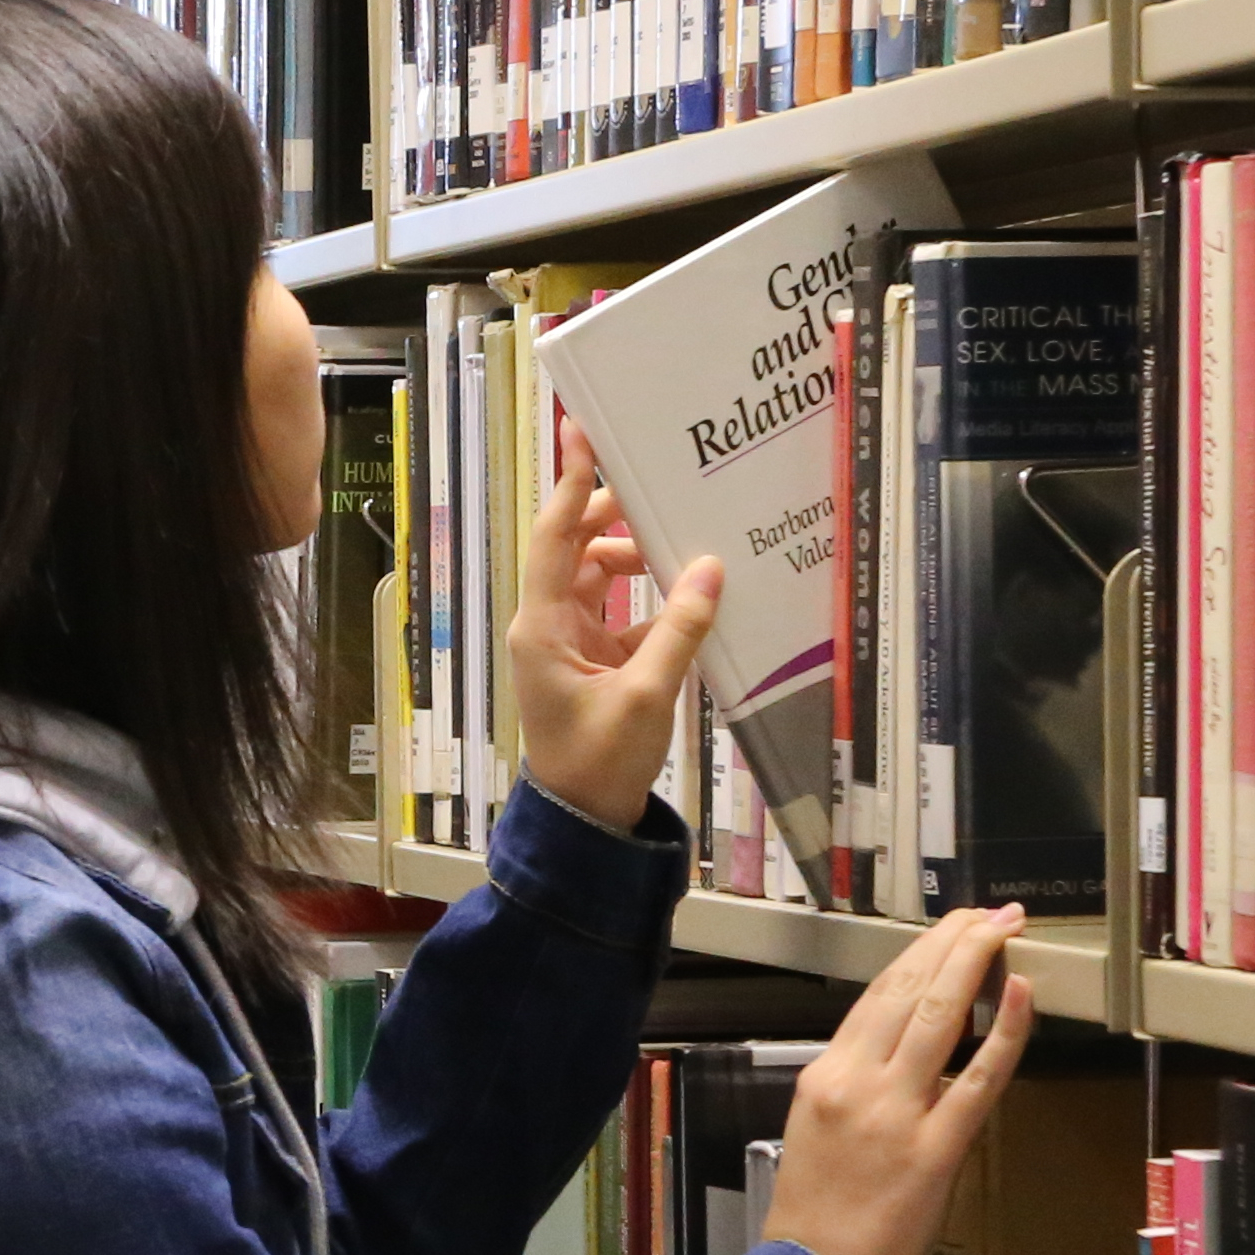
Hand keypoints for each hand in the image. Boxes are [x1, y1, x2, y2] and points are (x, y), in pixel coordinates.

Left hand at [506, 440, 719, 832]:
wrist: (586, 823)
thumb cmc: (602, 762)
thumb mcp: (647, 694)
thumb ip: (680, 629)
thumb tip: (710, 566)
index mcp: (543, 626)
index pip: (554, 537)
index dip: (571, 484)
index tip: (581, 432)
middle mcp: (550, 625)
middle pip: (579, 548)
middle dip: (616, 518)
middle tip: (661, 489)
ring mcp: (572, 643)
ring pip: (603, 577)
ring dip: (640, 560)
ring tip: (686, 546)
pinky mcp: (596, 663)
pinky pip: (624, 614)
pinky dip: (656, 603)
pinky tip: (695, 595)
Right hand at [762, 906, 1036, 1254]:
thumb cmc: (813, 1219)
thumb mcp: (814, 1132)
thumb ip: (854, 1087)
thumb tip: (902, 1053)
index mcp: (822, 1075)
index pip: (878, 996)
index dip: (921, 955)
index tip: (951, 928)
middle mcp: (856, 1082)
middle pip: (911, 991)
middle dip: (955, 942)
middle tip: (989, 913)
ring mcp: (896, 1113)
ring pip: (940, 1017)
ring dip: (976, 964)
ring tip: (1004, 931)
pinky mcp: (936, 1149)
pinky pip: (978, 1080)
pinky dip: (1004, 1033)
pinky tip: (1021, 994)